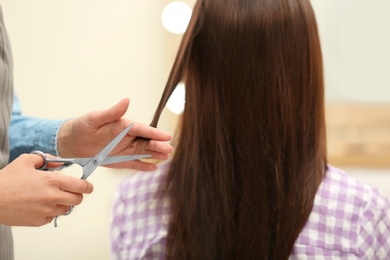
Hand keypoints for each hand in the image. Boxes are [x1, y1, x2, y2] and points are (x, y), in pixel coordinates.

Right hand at [0, 153, 92, 225]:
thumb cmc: (7, 180)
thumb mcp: (27, 161)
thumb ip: (47, 158)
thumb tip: (60, 161)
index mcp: (52, 181)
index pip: (81, 186)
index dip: (88, 186)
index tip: (88, 186)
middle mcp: (52, 197)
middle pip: (78, 200)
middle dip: (78, 195)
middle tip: (71, 191)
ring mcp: (46, 211)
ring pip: (66, 210)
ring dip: (64, 203)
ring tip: (52, 197)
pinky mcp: (39, 221)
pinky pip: (52, 217)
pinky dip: (51, 212)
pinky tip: (40, 205)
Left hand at [57, 98, 172, 170]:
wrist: (72, 141)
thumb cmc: (83, 126)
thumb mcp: (95, 118)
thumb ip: (112, 112)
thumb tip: (126, 100)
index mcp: (124, 126)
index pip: (142, 129)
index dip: (155, 133)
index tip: (167, 136)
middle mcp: (127, 137)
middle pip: (146, 141)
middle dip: (158, 145)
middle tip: (169, 149)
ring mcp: (125, 150)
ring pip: (143, 152)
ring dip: (155, 154)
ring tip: (167, 157)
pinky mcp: (120, 161)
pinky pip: (133, 164)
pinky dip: (143, 166)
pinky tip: (153, 168)